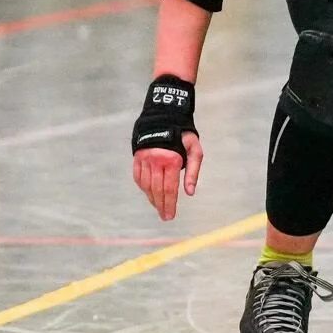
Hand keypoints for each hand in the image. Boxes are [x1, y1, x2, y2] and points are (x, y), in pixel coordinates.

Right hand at [131, 73, 198, 218]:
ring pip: (146, 186)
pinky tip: (149, 193)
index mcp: (171, 160)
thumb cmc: (184, 134)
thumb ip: (193, 171)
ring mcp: (144, 159)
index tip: (170, 216)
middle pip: (157, 190)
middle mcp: (155, 161)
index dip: (170, 204)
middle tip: (165, 217)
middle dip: (161, 205)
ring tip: (159, 207)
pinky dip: (143, 188)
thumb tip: (190, 193)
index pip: (169, 189)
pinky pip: (138, 178)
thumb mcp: (195, 150)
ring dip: (152, 198)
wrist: (165, 115)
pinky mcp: (137, 157)